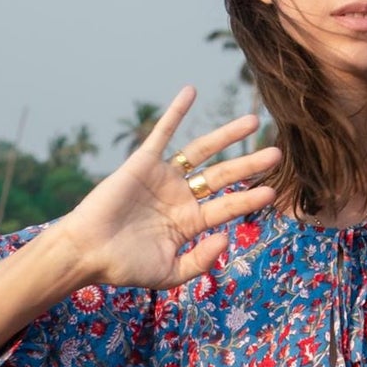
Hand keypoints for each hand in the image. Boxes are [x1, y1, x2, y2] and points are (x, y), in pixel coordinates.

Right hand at [60, 86, 279, 288]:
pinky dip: (177, 112)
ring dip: (227, 136)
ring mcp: (164, 178)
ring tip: (252, 122)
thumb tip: (226, 237)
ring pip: (202, 152)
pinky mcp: (143, 162)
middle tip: (277, 154)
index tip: (272, 191)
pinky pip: (163, 132)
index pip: (227, 207)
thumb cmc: (125, 267)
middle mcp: (180, 197)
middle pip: (223, 176)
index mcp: (189, 223)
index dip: (250, 199)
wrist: (89, 252)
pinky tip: (191, 92)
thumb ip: (200, 261)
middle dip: (250, 165)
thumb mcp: (170, 273)